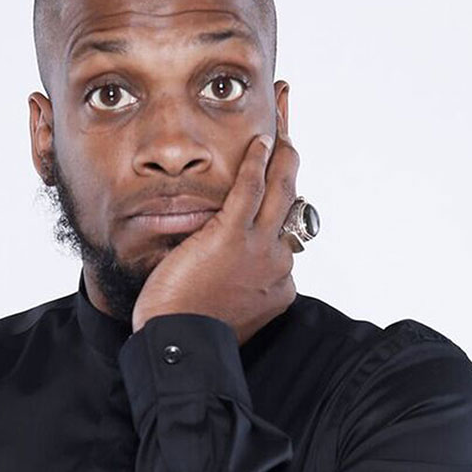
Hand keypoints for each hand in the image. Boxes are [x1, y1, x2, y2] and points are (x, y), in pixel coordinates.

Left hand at [131, 123, 299, 343]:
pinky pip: (251, 189)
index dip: (281, 205)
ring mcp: (259, 248)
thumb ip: (236, 285)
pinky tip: (260, 140)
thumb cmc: (191, 332)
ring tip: (281, 125)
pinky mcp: (232, 235)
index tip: (278, 184)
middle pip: (291, 201)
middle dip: (292, 162)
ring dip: (283, 151)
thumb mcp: (227, 309)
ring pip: (280, 189)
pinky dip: (258, 161)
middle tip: (291, 134)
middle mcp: (278, 263)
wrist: (180, 345)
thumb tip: (224, 271)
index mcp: (279, 284)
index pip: (284, 234)